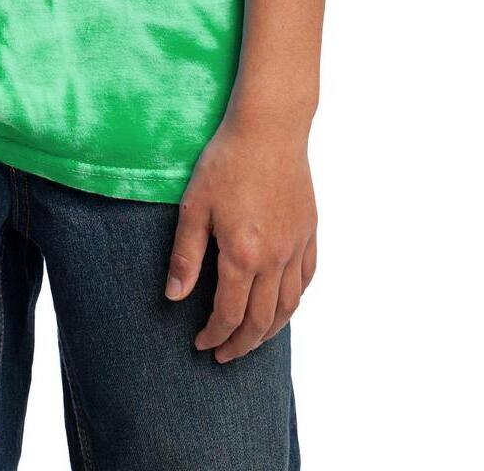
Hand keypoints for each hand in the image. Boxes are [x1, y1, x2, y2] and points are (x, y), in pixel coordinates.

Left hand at [165, 112, 316, 361]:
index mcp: (243, 254)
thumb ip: (185, 256)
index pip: (229, 314)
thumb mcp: (194, 205)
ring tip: (252, 341)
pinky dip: (294, 301)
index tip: (201, 344)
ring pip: (289, 306)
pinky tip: (282, 305)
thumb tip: (174, 297)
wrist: (269, 127)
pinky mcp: (309, 231)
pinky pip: (306, 279)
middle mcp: (275, 258)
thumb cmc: (226, 160)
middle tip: (225, 355)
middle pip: (261, 319)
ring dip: (269, 331)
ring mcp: (296, 245)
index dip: (214, 335)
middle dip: (241, 344)